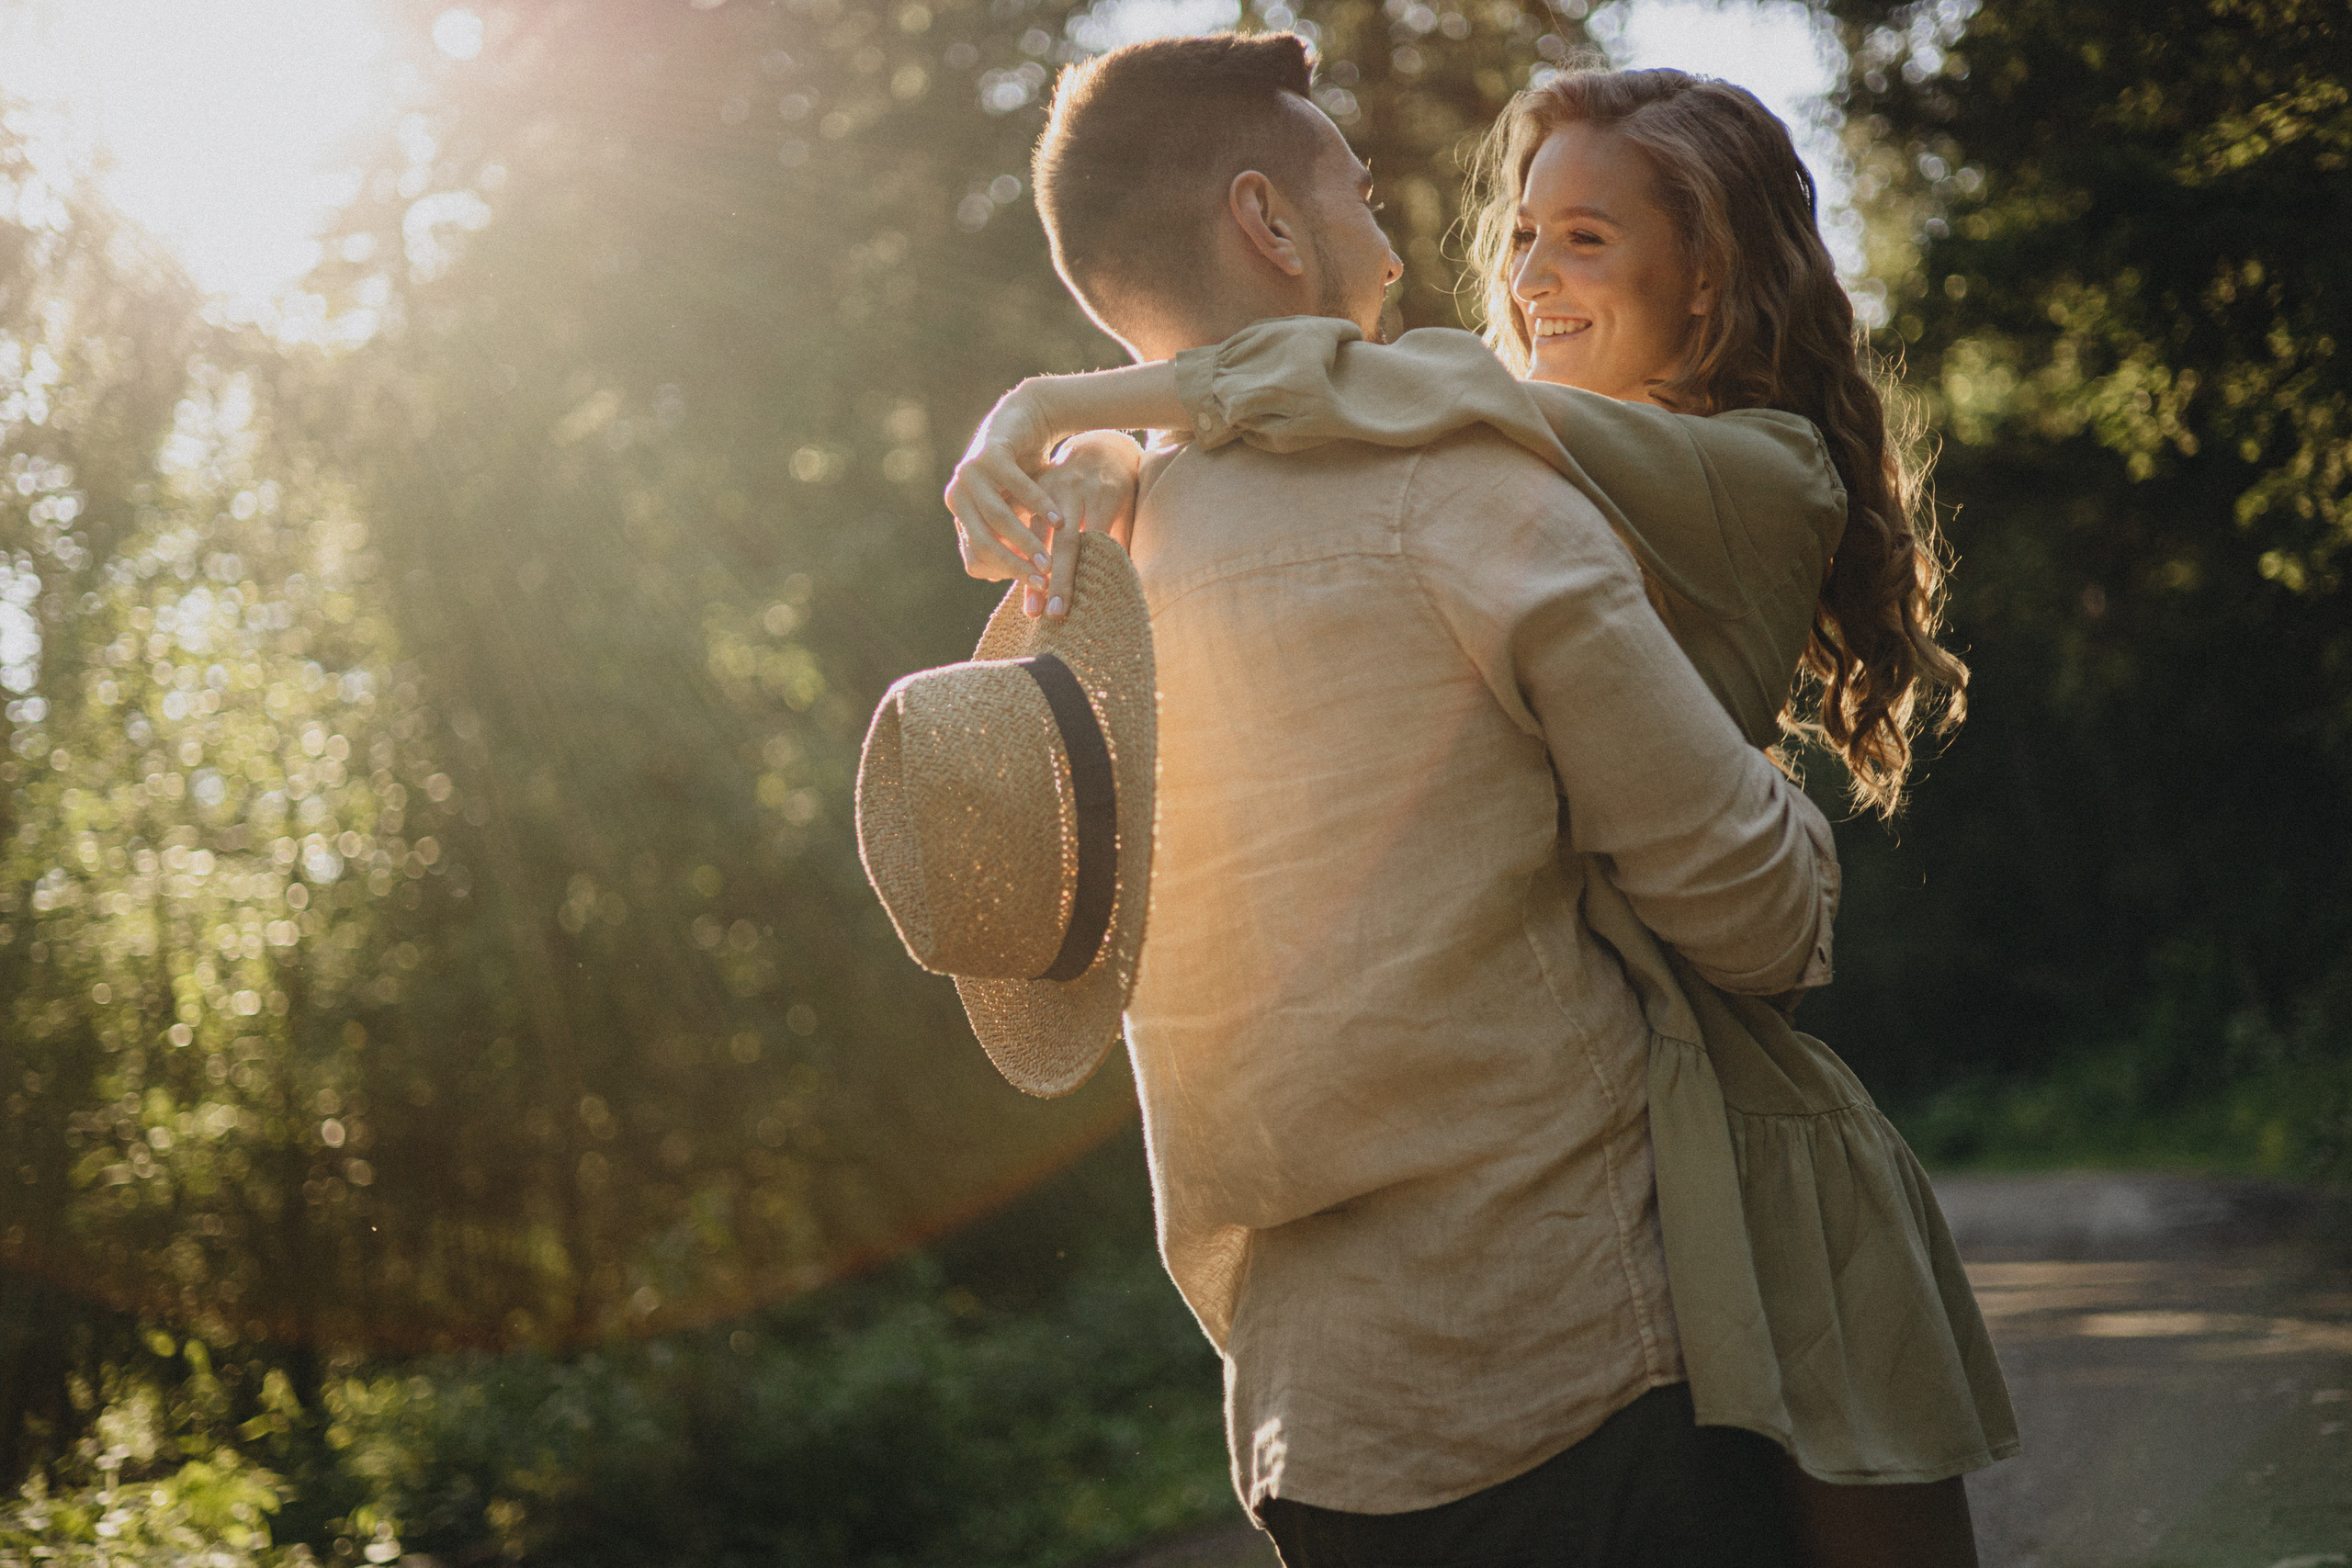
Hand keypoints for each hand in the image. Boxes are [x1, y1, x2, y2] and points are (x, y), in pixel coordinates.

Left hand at [946, 381, 1061, 594]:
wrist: (1025, 418)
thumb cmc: (1024, 474)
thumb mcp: (1014, 511)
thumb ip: (1009, 542)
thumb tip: (1004, 580)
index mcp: (960, 514)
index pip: (975, 559)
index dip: (1005, 574)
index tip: (1035, 585)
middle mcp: (958, 495)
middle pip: (984, 543)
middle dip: (1016, 565)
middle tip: (1043, 580)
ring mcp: (970, 473)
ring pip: (998, 518)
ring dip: (1026, 541)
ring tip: (1050, 560)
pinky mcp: (990, 453)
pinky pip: (1015, 486)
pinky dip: (1037, 505)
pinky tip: (1059, 521)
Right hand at [1022, 431, 1141, 618]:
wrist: (1100, 448)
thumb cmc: (1119, 489)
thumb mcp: (1127, 511)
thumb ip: (1121, 543)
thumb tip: (1123, 589)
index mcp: (1103, 495)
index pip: (1091, 543)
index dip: (1081, 575)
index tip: (1072, 606)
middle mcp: (1074, 490)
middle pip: (1064, 541)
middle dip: (1057, 580)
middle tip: (1051, 613)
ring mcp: (1049, 487)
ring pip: (1036, 535)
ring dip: (1032, 571)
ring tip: (1030, 607)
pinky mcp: (1032, 487)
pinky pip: (1020, 522)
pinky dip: (1016, 551)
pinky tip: (1010, 579)